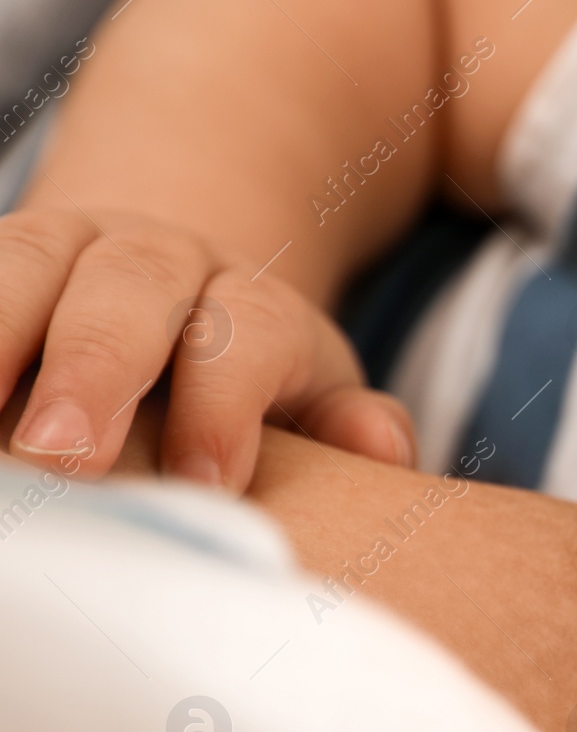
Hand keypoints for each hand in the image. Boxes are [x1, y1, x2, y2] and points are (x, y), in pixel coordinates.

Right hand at [0, 207, 414, 491]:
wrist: (168, 302)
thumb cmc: (244, 385)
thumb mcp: (311, 400)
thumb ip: (350, 424)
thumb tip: (385, 450)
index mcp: (249, 301)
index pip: (250, 333)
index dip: (228, 402)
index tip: (205, 485)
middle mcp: (157, 258)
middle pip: (133, 289)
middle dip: (97, 366)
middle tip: (66, 457)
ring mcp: (63, 246)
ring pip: (26, 263)